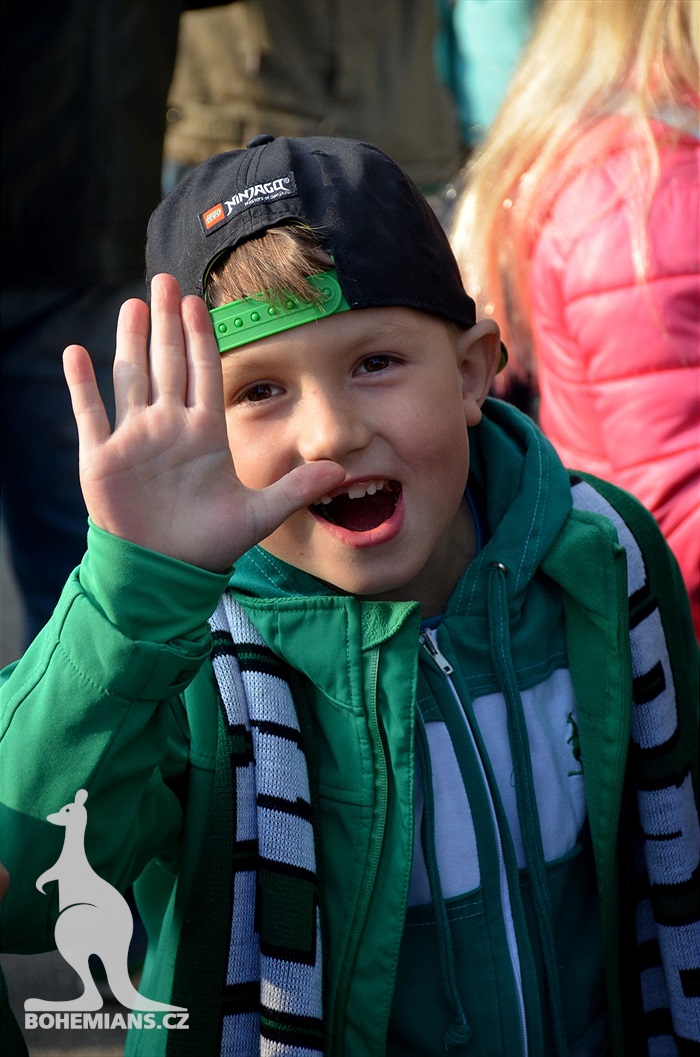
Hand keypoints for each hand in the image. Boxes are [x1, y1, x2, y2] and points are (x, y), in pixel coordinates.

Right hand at [64, 274, 344, 570]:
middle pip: (167, 363)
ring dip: (131, 341)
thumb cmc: (210, 544)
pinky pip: (90, 413)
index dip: (201, 337)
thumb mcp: (259, 515)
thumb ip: (296, 489)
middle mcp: (169, 427)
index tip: (199, 302)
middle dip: (167, 323)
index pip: (203, 373)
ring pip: (131, 377)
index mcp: (204, 434)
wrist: (167, 571)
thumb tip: (342, 473)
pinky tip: (75, 352)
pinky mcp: (103, 458)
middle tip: (165, 281)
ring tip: (133, 304)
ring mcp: (135, 440)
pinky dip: (81, 385)